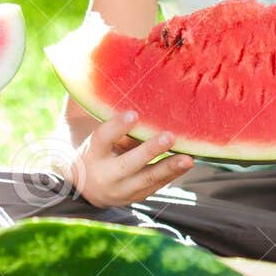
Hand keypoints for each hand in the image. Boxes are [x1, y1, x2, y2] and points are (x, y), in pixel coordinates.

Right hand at [73, 110, 193, 207]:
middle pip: (128, 163)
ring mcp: (122, 189)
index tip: (133, 113)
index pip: (103, 139)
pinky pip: (157, 185)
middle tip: (169, 137)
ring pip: (147, 179)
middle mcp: (106, 174)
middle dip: (150, 151)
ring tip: (188, 159)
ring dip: (169, 168)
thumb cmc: (93, 148)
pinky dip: (173, 174)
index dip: (117, 127)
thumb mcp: (88, 133)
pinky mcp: (138, 196)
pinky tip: (188, 162)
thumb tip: (110, 79)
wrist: (86, 188)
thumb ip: (99, 112)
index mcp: (92, 154)